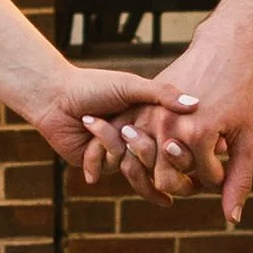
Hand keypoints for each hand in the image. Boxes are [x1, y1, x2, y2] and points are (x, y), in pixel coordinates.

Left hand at [19, 62, 195, 181]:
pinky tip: (86, 129)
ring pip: (131, 164)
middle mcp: (136, 140)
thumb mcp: (132, 86)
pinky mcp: (99, 165)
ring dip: (109, 141)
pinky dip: (96, 150)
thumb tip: (197, 103)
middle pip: (155, 160)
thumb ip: (163, 95)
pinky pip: (108, 167)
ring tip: (92, 121)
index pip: (174, 141)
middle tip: (126, 129)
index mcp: (149, 121)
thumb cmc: (95, 86)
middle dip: (141, 145)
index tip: (181, 141)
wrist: (56, 96)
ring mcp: (118, 154)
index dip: (178, 144)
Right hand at [106, 15, 252, 223]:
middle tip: (203, 168)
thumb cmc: (241, 94)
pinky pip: (128, 145)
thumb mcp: (249, 139)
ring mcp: (149, 115)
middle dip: (187, 182)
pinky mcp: (139, 106)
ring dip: (161, 170)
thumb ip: (240, 181)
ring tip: (185, 160)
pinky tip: (156, 154)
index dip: (220, 177)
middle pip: (166, 181)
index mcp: (197, 134)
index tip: (228, 157)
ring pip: (142, 166)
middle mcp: (167, 126)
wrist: (222, 50)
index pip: (204, 181)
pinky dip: (136, 157)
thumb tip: (232, 220)